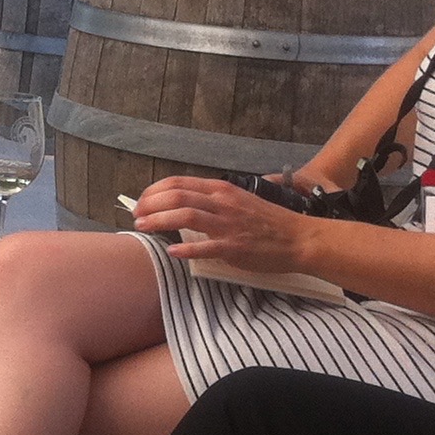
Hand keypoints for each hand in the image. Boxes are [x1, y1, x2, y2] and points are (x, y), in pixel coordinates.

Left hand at [130, 175, 314, 275]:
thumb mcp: (236, 202)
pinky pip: (207, 246)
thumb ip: (210, 202)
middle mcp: (222, 203)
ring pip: (186, 215)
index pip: (179, 183)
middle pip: (177, 196)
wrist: (298, 238)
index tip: (141, 201)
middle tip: (135, 215)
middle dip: (150, 204)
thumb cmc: (266, 222)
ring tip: (142, 227)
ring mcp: (228, 224)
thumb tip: (180, 206)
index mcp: (220, 190)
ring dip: (159, 221)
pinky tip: (172, 252)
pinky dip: (187, 249)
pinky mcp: (235, 246)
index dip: (154, 191)